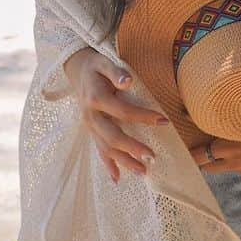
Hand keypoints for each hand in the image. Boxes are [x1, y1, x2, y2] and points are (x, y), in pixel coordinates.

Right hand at [63, 47, 167, 182]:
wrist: (77, 70)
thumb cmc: (96, 67)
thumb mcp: (105, 62)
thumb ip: (116, 72)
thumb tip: (127, 80)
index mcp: (96, 98)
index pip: (123, 111)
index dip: (143, 116)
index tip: (164, 121)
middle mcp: (91, 116)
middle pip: (112, 135)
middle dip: (132, 148)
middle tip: (152, 157)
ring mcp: (90, 126)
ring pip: (106, 147)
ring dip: (124, 161)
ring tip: (142, 172)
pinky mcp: (91, 131)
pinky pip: (99, 150)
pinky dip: (107, 165)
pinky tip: (116, 178)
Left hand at [190, 93, 240, 176]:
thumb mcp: (239, 112)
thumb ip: (213, 115)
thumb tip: (186, 111)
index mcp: (232, 146)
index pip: (202, 155)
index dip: (190, 153)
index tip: (180, 149)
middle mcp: (239, 161)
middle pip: (209, 166)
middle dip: (202, 159)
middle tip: (194, 150)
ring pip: (224, 167)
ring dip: (219, 160)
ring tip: (216, 149)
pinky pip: (239, 167)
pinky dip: (235, 160)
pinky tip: (239, 150)